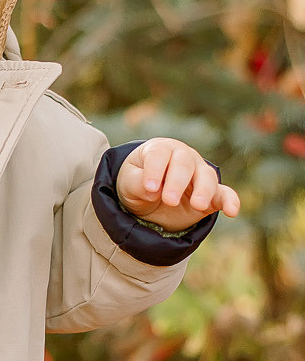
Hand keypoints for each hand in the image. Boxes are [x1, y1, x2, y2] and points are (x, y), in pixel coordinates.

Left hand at [116, 138, 239, 231]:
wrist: (149, 198)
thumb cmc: (137, 183)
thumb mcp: (128, 183)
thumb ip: (136, 183)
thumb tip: (151, 190)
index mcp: (160, 149)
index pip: (159, 155)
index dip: (155, 170)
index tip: (150, 188)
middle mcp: (183, 157)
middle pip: (184, 164)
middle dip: (177, 182)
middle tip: (170, 200)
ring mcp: (199, 174)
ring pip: (206, 176)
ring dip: (204, 190)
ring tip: (198, 205)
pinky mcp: (211, 195)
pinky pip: (224, 194)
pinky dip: (230, 201)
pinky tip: (232, 211)